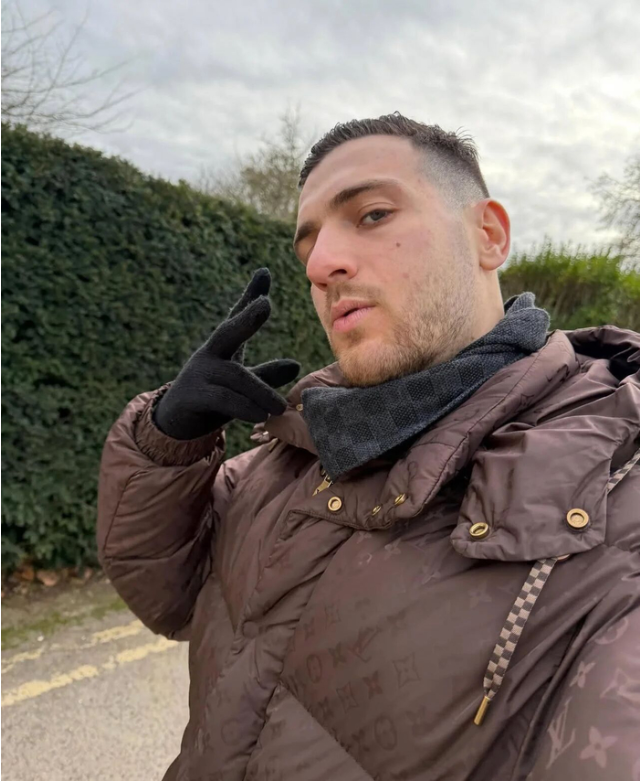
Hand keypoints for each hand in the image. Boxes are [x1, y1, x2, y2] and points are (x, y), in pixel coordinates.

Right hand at [153, 268, 299, 439]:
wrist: (176, 423)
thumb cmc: (213, 399)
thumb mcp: (241, 385)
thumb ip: (265, 374)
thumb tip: (295, 365)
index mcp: (222, 348)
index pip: (237, 317)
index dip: (250, 295)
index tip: (264, 272)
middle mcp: (209, 355)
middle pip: (227, 332)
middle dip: (246, 318)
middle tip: (265, 304)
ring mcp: (199, 374)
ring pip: (234, 376)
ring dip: (260, 391)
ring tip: (279, 407)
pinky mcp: (193, 397)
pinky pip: (223, 399)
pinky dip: (244, 407)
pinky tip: (260, 416)